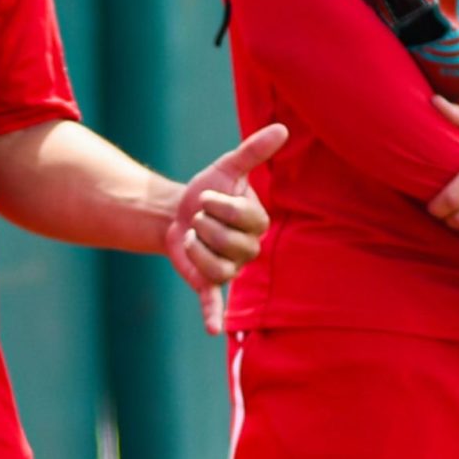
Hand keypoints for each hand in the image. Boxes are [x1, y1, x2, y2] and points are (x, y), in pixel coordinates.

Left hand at [165, 124, 286, 334]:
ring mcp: (230, 269)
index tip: (205, 196)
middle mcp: (249, 250)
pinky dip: (213, 316)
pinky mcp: (208, 283)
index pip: (243, 217)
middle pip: (230, 243)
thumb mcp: (228, 169)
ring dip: (195, 248)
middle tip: (197, 218)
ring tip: (191, 236)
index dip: (219, 205)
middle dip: (205, 225)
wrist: (176, 212)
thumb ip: (254, 152)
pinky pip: (215, 301)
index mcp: (258, 224)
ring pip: (217, 266)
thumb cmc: (209, 189)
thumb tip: (282, 128)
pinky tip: (213, 330)